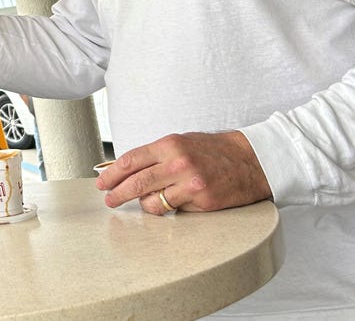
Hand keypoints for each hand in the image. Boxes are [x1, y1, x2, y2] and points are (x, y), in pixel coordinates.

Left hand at [95, 131, 271, 214]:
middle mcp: (178, 164)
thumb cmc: (215, 150)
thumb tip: (128, 167)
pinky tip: (171, 203)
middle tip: (109, 199)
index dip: (112, 174)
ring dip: (143, 205)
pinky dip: (168, 209)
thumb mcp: (182, 142)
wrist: (251, 160)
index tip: (103, 182)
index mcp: (170, 145)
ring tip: (143, 203)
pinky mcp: (202, 202)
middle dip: (117, 193)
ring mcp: (190, 184)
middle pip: (136, 183)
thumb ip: (156, 154)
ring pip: (152, 202)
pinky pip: (174, 210)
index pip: (131, 160)